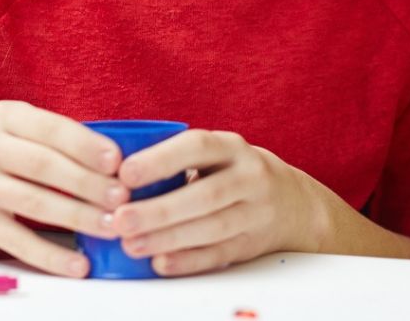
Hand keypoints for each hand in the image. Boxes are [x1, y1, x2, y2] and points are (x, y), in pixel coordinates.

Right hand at [0, 101, 128, 276]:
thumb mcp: (15, 130)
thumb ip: (55, 138)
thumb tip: (115, 161)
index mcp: (4, 116)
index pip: (51, 128)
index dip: (86, 145)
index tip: (117, 161)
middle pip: (45, 166)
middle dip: (89, 184)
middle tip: (122, 198)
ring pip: (35, 203)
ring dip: (79, 217)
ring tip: (110, 226)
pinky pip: (19, 242)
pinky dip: (52, 256)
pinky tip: (78, 263)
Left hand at [106, 129, 323, 275]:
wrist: (293, 202)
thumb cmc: (235, 173)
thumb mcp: (216, 155)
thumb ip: (177, 160)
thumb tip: (115, 174)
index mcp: (232, 147)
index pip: (197, 147)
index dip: (161, 159)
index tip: (125, 173)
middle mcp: (249, 177)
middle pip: (205, 195)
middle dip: (159, 209)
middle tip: (120, 219)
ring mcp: (255, 212)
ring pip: (211, 228)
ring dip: (168, 238)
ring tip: (131, 243)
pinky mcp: (252, 244)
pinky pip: (218, 254)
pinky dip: (188, 261)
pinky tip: (160, 262)